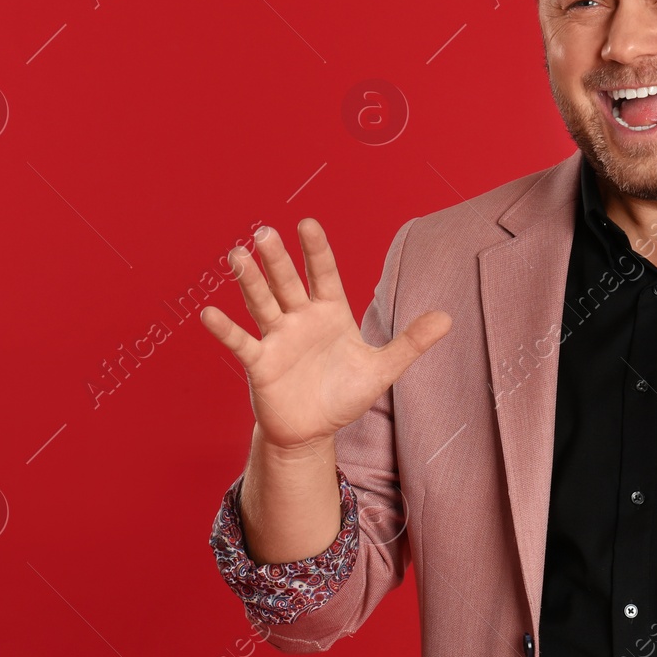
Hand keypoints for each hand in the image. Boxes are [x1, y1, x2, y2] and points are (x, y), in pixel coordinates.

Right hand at [199, 219, 451, 452]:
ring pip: (262, 303)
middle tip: (266, 232)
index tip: (307, 224)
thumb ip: (411, 342)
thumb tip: (448, 317)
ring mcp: (277, 339)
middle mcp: (300, 319)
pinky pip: (241, 343)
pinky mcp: (260, 364)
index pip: (323, 274)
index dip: (316, 250)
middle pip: (288, 282)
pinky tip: (209, 313)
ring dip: (250, 281)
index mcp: (330, 313)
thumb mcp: (383, 369)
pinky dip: (226, 330)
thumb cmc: (344, 395)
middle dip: (277, 258)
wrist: (314, 432)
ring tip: (237, 255)